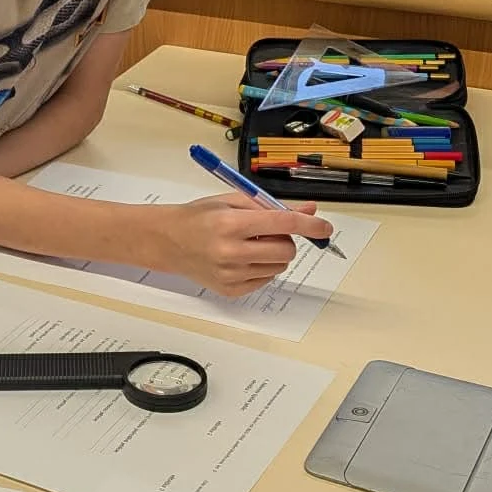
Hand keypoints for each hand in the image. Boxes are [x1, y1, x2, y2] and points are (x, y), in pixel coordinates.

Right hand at [151, 195, 333, 296]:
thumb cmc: (198, 218)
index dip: (309, 225)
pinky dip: (262, 268)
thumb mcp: (232, 201)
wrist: (167, 241)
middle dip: (285, 240)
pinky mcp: (230, 290)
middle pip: (286, 251)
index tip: (324, 228)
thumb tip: (307, 211)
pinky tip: (242, 257)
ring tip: (249, 244)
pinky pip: (266, 279)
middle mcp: (230, 252)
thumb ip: (271, 206)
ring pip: (279, 266)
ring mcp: (230, 274)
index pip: (283, 224)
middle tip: (266, 232)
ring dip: (273, 254)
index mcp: (230, 224)